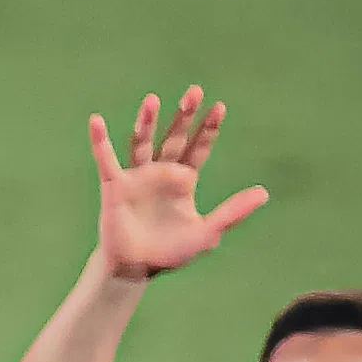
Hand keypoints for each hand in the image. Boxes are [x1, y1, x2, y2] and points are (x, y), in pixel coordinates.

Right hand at [88, 87, 266, 282]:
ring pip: (143, 143)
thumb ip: (233, 212)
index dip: (208, 128)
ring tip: (153, 100)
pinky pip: (107, 160)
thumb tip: (264, 193)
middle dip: (184, 116)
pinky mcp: (115, 187)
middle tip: (195, 92)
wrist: (136, 269)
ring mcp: (137, 177)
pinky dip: (100, 141)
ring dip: (147, 122)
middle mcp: (161, 172)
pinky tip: (97, 122)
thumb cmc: (171, 252)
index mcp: (183, 180)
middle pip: (174, 137)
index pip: (198, 148)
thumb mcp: (207, 233)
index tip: (219, 107)